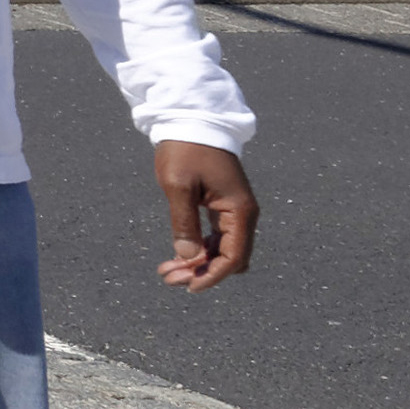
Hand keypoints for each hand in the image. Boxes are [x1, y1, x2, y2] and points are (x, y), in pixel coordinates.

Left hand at [153, 138, 259, 290]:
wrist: (192, 121)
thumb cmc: (185, 150)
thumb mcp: (178, 185)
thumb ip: (184, 222)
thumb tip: (187, 257)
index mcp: (239, 210)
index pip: (233, 257)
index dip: (212, 276)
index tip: (188, 287)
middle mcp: (243, 214)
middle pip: (230, 258)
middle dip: (202, 272)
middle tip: (168, 278)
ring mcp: (234, 211)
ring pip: (222, 250)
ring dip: (198, 263)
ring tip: (166, 272)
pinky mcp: (223, 207)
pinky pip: (216, 238)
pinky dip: (199, 250)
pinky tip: (177, 256)